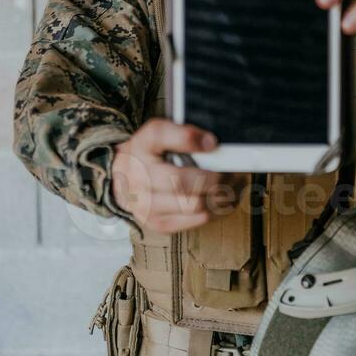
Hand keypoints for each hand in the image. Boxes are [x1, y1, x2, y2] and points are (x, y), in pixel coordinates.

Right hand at [112, 119, 244, 233]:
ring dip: (222, 194)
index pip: (162, 137)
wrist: (122, 180)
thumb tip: (211, 143)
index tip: (212, 142)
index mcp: (141, 148)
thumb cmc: (148, 154)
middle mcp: (140, 179)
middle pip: (185, 181)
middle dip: (216, 176)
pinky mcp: (159, 223)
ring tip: (233, 184)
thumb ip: (182, 132)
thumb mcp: (158, 133)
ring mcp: (148, 205)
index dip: (190, 139)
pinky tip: (224, 198)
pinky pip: (198, 219)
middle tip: (233, 170)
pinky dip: (218, 208)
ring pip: (196, 205)